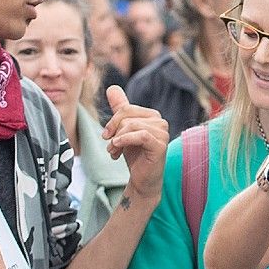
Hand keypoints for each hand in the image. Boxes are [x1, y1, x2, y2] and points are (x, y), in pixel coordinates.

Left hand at [101, 87, 168, 202]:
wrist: (142, 180)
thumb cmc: (135, 156)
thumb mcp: (123, 131)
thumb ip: (120, 109)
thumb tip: (112, 88)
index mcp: (152, 116)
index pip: (126, 109)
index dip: (113, 121)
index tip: (106, 136)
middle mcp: (160, 122)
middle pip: (128, 116)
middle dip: (114, 131)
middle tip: (109, 146)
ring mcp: (163, 133)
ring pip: (131, 126)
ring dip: (117, 141)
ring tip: (113, 153)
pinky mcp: (161, 145)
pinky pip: (140, 135)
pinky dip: (125, 140)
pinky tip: (118, 148)